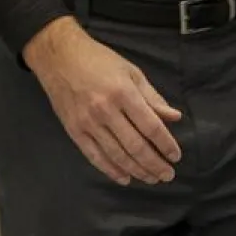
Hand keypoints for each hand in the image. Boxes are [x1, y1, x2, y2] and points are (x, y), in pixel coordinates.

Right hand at [22, 17, 182, 185]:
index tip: (176, 156)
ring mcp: (88, 123)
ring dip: (137, 171)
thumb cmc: (99, 60)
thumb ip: (152, 97)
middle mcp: (106, 110)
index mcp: (123, 92)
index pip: (151, 126)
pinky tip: (125, 178)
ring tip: (151, 178)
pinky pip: (95, 157)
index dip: (165, 144)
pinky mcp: (74, 131)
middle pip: (135, 145)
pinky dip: (111, 170)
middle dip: (154, 164)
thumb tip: (175, 117)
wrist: (59, 57)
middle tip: (168, 175)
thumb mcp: (131, 72)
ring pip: (117, 155)